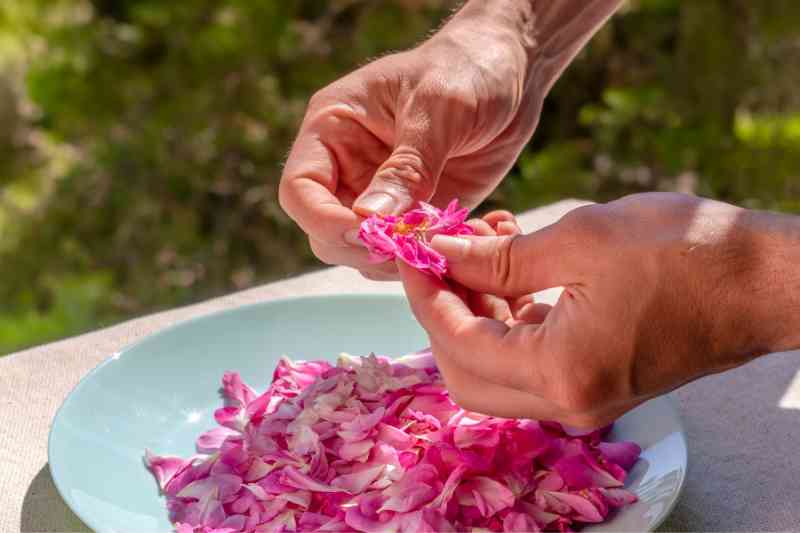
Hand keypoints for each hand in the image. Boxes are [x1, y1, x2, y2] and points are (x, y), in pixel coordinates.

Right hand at [279, 1, 545, 279]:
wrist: (508, 72)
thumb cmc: (467, 70)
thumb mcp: (439, 108)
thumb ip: (407, 165)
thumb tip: (367, 218)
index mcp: (332, 130)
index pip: (300, 189)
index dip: (324, 220)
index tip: (369, 233)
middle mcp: (345, 167)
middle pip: (325, 232)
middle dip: (362, 247)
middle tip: (413, 246)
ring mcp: (378, 195)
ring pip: (362, 252)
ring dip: (396, 260)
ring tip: (440, 243)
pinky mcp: (413, 214)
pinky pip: (404, 253)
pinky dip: (425, 259)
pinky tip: (457, 242)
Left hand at [400, 192, 799, 426]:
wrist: (765, 281)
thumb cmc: (688, 253)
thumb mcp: (580, 240)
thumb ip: (496, 257)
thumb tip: (437, 253)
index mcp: (561, 373)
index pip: (458, 343)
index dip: (424, 294)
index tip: (407, 252)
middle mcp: (567, 403)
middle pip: (466, 371)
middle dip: (441, 311)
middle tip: (437, 255)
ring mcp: (582, 399)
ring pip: (493, 368)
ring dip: (473, 312)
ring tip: (478, 247)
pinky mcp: (595, 383)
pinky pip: (527, 362)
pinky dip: (506, 321)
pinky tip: (508, 271)